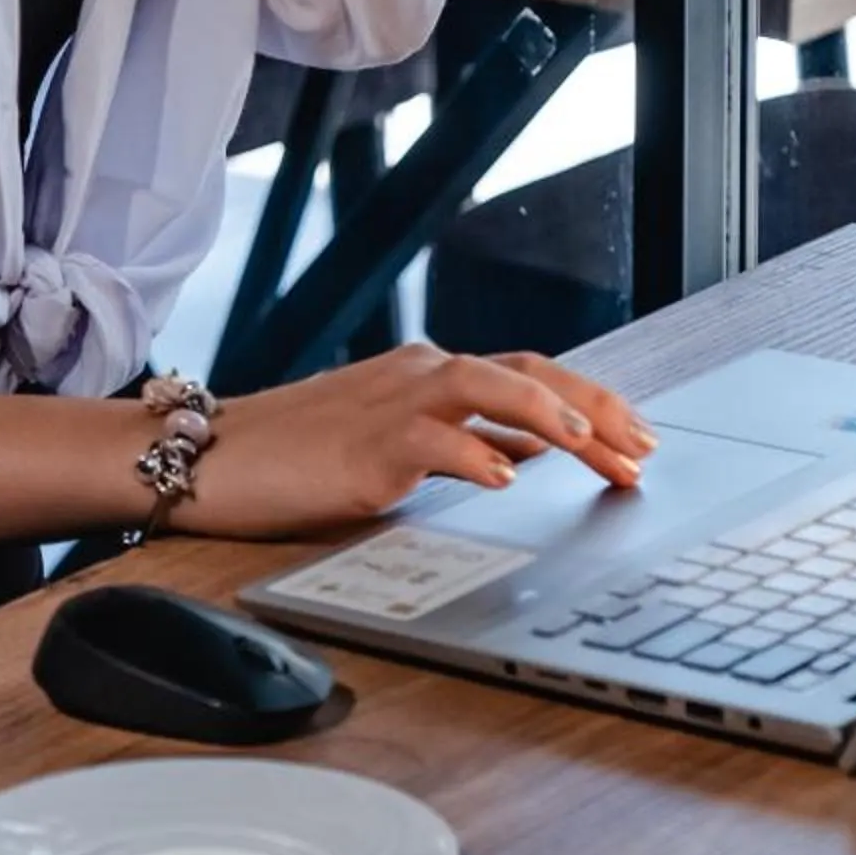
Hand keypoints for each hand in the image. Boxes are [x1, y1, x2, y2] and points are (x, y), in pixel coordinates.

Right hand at [174, 342, 657, 540]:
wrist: (212, 457)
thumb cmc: (297, 457)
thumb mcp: (396, 446)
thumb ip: (462, 444)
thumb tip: (529, 457)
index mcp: (430, 374)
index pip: (531, 375)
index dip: (593, 401)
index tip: (640, 438)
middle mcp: (419, 375)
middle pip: (526, 373)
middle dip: (595, 408)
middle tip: (643, 451)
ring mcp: (391, 405)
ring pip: (487, 386)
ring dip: (549, 414)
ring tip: (593, 447)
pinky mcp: (363, 446)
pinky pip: (429, 440)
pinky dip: (472, 456)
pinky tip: (505, 481)